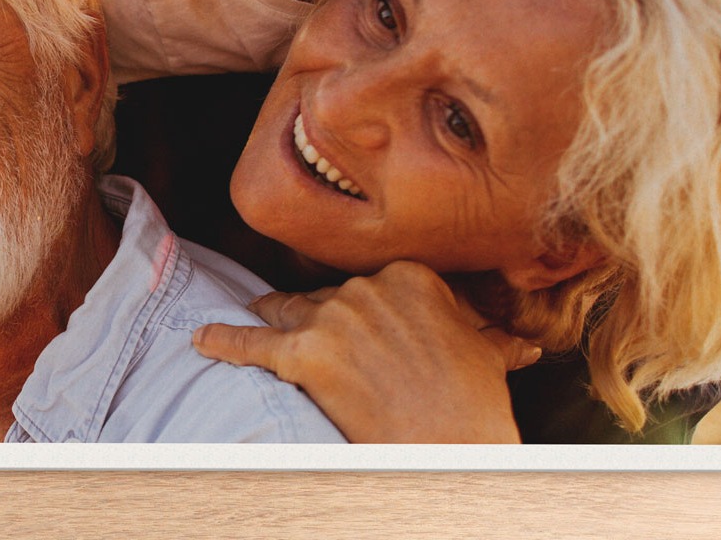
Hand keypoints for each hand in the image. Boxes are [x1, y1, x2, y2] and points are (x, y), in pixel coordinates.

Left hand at [192, 260, 538, 442]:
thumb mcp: (485, 356)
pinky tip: (201, 337)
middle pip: (327, 296)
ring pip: (290, 311)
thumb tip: (519, 345)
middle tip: (308, 328)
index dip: (358, 307)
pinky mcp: (306, 354)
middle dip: (319, 316)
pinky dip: (225, 340)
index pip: (369, 286)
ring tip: (252, 312)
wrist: (454, 443)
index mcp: (410, 277)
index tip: (353, 317)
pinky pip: (254, 343)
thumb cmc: (474, 405)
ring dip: (271, 317)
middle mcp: (368, 287)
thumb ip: (487, 338)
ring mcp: (334, 318)